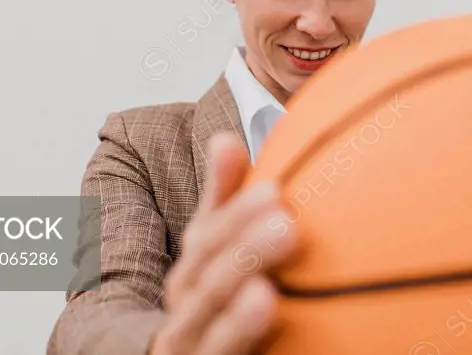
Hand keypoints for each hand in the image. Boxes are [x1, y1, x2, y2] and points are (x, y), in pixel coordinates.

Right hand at [150, 133, 298, 354]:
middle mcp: (185, 307)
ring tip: (269, 282)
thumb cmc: (217, 304)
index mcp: (190, 272)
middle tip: (286, 223)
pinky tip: (266, 311)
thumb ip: (224, 204)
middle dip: (244, 249)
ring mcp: (192, 343)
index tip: (275, 190)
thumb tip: (224, 138)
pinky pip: (219, 354)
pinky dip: (237, 334)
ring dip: (239, 299)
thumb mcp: (217, 253)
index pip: (209, 236)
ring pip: (209, 316)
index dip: (238, 213)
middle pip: (208, 275)